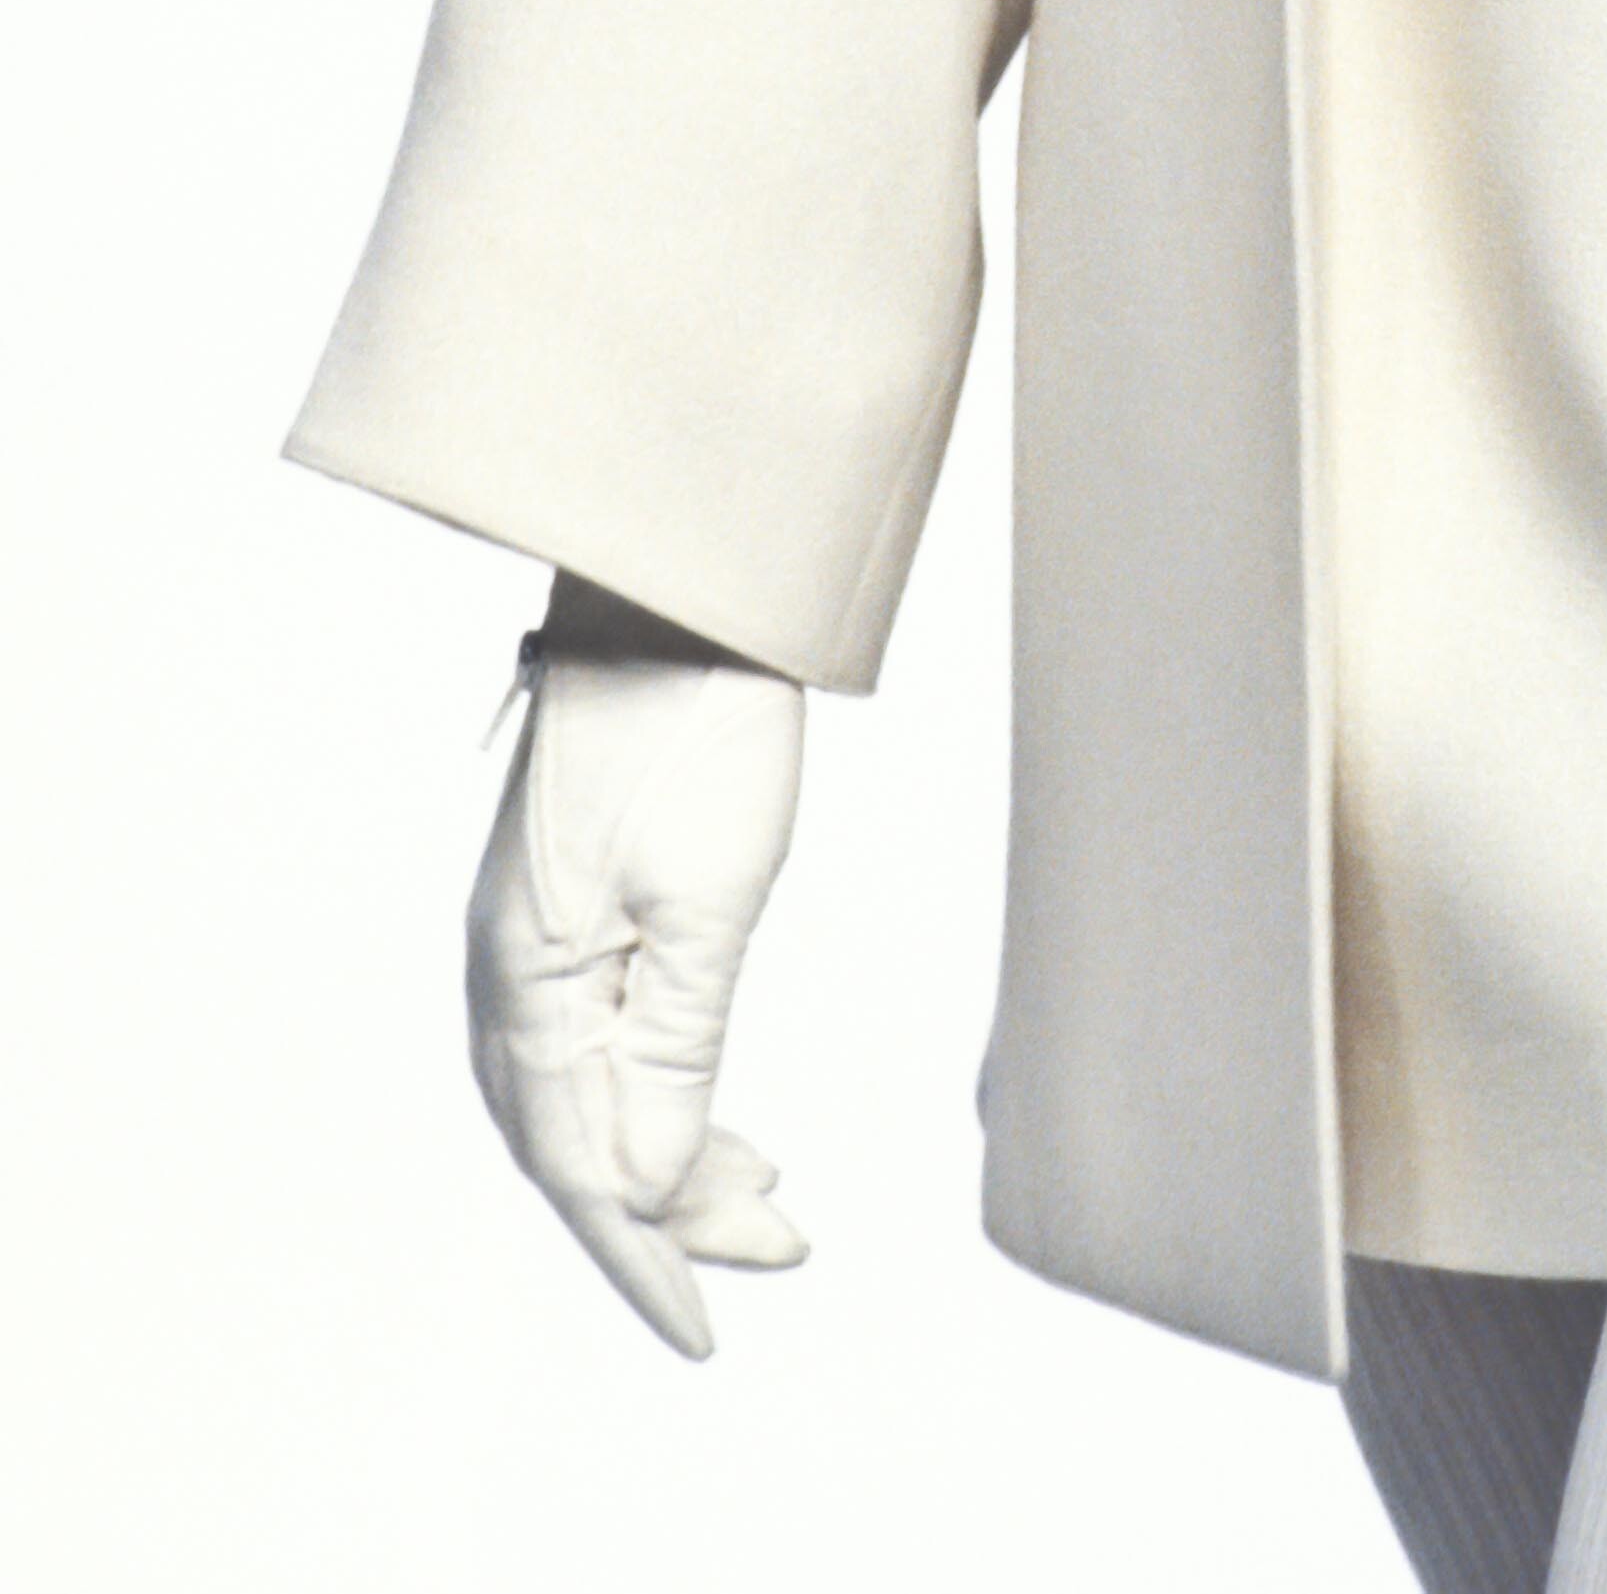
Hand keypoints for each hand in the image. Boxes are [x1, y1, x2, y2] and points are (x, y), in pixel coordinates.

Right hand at [466, 581, 809, 1358]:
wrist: (679, 592)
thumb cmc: (701, 726)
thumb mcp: (712, 898)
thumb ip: (676, 1047)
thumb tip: (652, 1180)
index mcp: (531, 981)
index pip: (581, 1164)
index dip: (646, 1256)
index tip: (709, 1329)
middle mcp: (510, 974)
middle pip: (580, 1141)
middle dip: (673, 1217)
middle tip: (781, 1249)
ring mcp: (532, 940)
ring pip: (590, 1095)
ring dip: (673, 1156)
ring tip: (770, 1198)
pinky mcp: (568, 906)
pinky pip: (598, 1039)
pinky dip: (660, 1089)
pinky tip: (716, 1111)